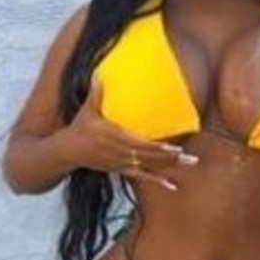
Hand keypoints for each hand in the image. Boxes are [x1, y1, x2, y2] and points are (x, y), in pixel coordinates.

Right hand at [64, 76, 198, 191]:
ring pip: (149, 167)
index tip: (174, 147)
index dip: (158, 148)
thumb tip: (98, 75)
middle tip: (191, 157)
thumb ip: (96, 93)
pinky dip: (157, 181)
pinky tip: (172, 185)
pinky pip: (141, 177)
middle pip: (150, 157)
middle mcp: (120, 152)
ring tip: (189, 164)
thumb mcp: (87, 110)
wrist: (68, 151)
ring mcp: (121, 163)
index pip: (140, 144)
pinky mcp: (120, 170)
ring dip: (170, 167)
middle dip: (171, 157)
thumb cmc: (80, 128)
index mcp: (114, 137)